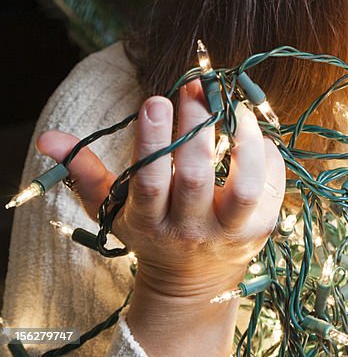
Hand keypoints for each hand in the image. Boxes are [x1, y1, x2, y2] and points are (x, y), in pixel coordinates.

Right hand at [36, 78, 285, 300]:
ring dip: (243, 143)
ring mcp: (229, 232)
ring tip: (236, 107)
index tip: (155, 100)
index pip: (148, 181)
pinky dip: (267, 156)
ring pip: (245, 187)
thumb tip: (50, 138)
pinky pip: (272, 188)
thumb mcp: (114, 209)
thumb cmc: (151, 232)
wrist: (192, 283)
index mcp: (150, 222)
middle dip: (194, 128)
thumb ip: (85, 172)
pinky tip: (255, 133)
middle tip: (195, 87)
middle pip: (194, 177)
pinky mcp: (262, 228)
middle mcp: (190, 229)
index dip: (152, 141)